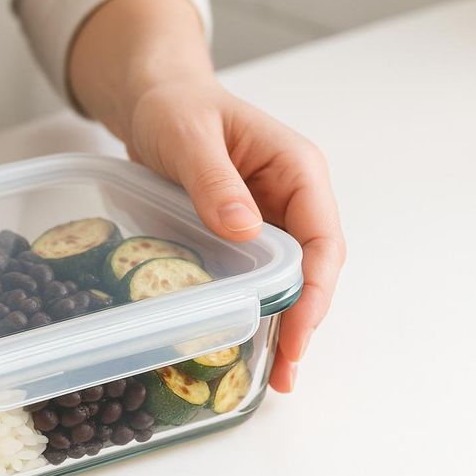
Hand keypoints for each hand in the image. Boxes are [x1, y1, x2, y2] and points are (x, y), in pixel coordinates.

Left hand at [125, 79, 345, 390]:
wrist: (154, 100)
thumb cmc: (175, 106)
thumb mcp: (188, 136)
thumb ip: (214, 179)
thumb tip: (245, 229)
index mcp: (296, 169)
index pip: (322, 238)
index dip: (315, 290)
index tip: (298, 332)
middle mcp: (293, 197)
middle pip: (314, 268)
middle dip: (305, 320)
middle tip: (285, 373)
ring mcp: (271, 218)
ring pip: (290, 279)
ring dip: (285, 323)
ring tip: (274, 374)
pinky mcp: (244, 233)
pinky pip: (259, 275)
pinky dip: (258, 308)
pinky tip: (246, 340)